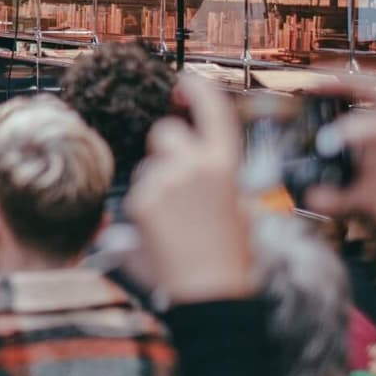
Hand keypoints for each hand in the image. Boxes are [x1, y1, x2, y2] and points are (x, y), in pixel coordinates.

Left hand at [121, 72, 254, 303]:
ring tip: (176, 224)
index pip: (212, 109)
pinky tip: (162, 234)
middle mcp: (193, 165)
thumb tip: (196, 160)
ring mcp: (164, 181)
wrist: (211, 292)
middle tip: (177, 179)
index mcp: (224, 164)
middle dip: (166, 148)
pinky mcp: (140, 201)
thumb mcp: (238, 206)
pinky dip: (145, 209)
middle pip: (165, 132)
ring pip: (148, 168)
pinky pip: (137, 193)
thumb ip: (215, 175)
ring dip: (157, 185)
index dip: (197, 89)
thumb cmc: (230, 255)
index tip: (184, 82)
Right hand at [301, 76, 375, 275]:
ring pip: (338, 156)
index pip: (368, 88)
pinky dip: (325, 195)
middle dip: (322, 116)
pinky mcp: (371, 196)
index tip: (315, 77)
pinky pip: (339, 193)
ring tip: (298, 154)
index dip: (342, 79)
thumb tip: (333, 132)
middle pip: (346, 120)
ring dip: (318, 157)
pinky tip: (315, 196)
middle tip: (296, 116)